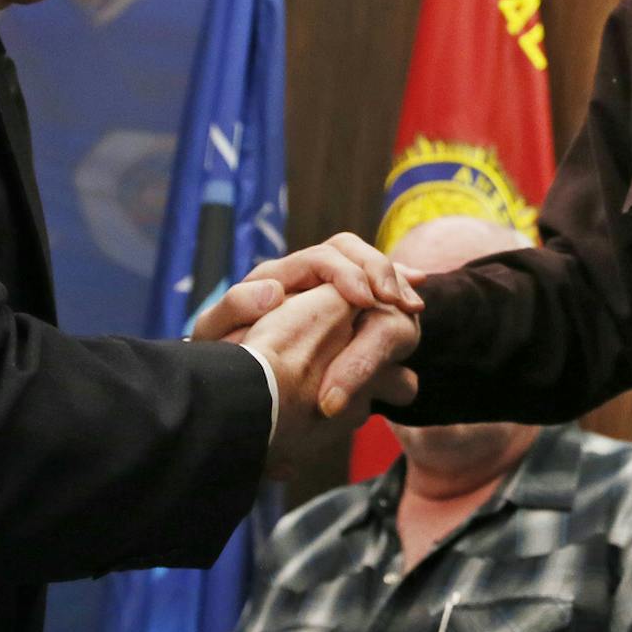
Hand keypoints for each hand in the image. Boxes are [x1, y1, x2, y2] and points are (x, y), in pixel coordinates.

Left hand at [191, 233, 423, 344]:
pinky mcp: (349, 311)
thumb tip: (273, 291)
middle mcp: (308, 277)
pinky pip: (380, 290)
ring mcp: (330, 291)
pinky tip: (415, 299)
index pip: (321, 258)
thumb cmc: (225, 356)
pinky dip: (401, 289)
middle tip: (394, 299)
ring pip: (371, 268)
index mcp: (279, 275)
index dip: (346, 275)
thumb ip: (233, 309)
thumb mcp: (216, 335)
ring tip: (412, 306)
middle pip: (352, 251)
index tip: (365, 301)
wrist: (234, 379)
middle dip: (379, 270)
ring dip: (396, 282)